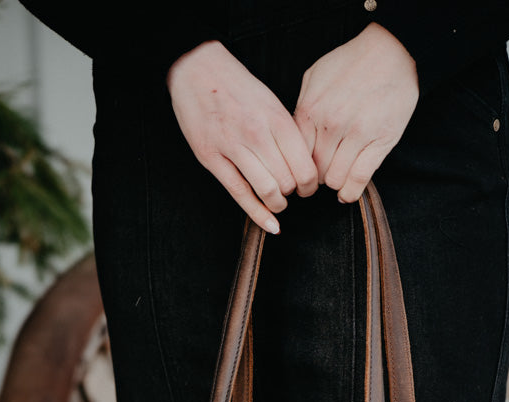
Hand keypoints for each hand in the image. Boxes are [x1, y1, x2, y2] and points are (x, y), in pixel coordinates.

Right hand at [167, 40, 318, 231]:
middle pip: (288, 182)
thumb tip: (305, 166)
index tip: (308, 186)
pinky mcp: (212, 158)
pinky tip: (272, 225)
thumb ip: (287, 134)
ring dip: (278, 204)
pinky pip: (240, 194)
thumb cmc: (237, 87)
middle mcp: (257, 134)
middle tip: (292, 192)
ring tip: (278, 200)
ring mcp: (232, 147)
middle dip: (294, 193)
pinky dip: (259, 215)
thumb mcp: (271, 102)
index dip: (310, 184)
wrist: (197, 69)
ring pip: (267, 191)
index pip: (305, 167)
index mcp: (276, 119)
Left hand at [294, 23, 418, 202]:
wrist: (390, 52)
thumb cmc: (351, 63)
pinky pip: (358, 180)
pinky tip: (347, 192)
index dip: (297, 168)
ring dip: (334, 183)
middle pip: (313, 171)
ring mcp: (356, 135)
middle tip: (320, 176)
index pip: (295, 155)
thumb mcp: (315, 76)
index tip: (302, 173)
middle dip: (315, 179)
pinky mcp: (379, 142)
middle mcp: (331, 125)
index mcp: (311, 110)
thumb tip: (293, 137)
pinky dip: (350, 192)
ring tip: (336, 177)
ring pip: (334, 179)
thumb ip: (302, 106)